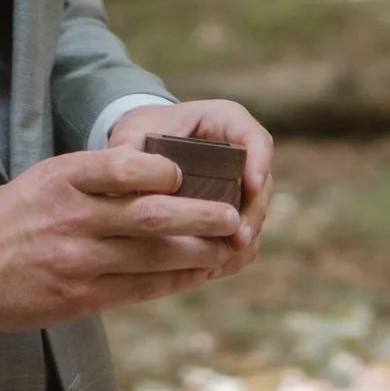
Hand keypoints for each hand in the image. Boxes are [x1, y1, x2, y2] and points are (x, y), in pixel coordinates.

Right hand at [0, 147, 242, 331]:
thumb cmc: (16, 216)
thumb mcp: (48, 179)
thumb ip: (98, 176)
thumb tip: (165, 175)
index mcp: (63, 180)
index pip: (123, 167)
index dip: (164, 171)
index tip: (188, 174)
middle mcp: (73, 218)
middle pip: (151, 215)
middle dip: (200, 215)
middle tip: (233, 214)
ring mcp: (78, 260)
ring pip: (153, 255)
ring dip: (199, 251)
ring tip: (229, 245)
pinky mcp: (80, 296)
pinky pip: (140, 288)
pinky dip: (175, 279)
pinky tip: (199, 271)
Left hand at [106, 98, 274, 273]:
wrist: (143, 141)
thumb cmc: (142, 132)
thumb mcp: (135, 133)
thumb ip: (132, 152)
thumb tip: (128, 184)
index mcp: (225, 121)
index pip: (255, 138)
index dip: (259, 161)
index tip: (251, 184)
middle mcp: (241, 152)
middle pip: (262, 184)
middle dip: (252, 213)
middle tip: (240, 237)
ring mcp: (241, 184)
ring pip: (255, 214)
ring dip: (243, 239)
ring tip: (222, 260)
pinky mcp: (233, 211)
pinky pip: (242, 235)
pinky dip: (232, 254)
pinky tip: (212, 269)